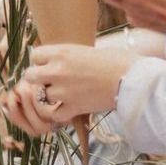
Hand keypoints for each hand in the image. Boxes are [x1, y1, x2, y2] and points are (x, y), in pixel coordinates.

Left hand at [2, 40, 147, 135]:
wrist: (135, 79)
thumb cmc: (118, 61)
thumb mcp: (88, 50)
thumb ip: (68, 56)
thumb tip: (56, 59)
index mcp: (63, 52)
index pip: (35, 55)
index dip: (41, 61)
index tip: (49, 64)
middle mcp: (59, 70)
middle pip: (30, 75)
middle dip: (37, 79)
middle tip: (50, 81)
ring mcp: (64, 91)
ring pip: (41, 96)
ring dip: (49, 97)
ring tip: (63, 94)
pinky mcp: (74, 107)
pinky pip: (54, 114)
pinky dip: (59, 113)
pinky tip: (68, 108)